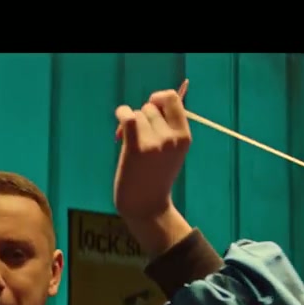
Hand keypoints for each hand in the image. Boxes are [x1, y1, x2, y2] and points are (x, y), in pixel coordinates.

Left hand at [113, 82, 190, 221]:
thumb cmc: (156, 177)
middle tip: (140, 137)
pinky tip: (119, 127)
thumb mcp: (171, 151)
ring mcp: (155, 143)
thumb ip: (167, 127)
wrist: (146, 206)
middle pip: (150, 108)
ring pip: (137, 114)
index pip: (173, 99)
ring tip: (131, 143)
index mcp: (184, 137)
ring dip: (131, 124)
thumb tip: (153, 100)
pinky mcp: (137, 148)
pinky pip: (127, 117)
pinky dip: (121, 115)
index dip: (160, 98)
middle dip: (142, 118)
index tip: (152, 105)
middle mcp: (172, 138)